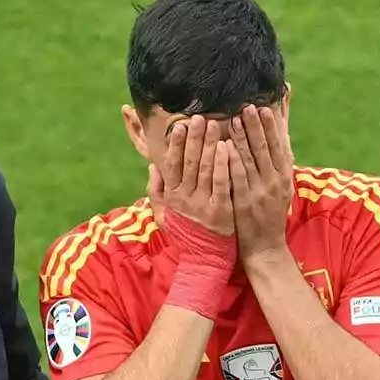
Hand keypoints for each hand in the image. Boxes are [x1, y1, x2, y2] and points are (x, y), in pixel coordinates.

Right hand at [152, 117, 233, 236]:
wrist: (203, 262)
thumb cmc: (185, 237)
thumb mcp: (163, 216)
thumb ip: (156, 192)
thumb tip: (152, 167)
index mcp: (172, 197)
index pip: (172, 164)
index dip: (176, 144)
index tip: (180, 125)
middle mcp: (185, 198)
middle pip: (189, 161)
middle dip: (194, 137)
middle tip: (200, 116)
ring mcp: (203, 204)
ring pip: (206, 168)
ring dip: (209, 144)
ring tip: (215, 124)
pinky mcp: (221, 210)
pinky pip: (221, 183)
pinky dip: (223, 164)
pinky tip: (226, 147)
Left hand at [226, 104, 293, 263]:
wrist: (266, 247)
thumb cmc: (271, 213)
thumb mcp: (281, 186)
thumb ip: (277, 162)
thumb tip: (278, 137)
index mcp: (285, 175)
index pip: (280, 145)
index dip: (274, 125)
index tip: (266, 106)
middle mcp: (276, 181)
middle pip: (267, 148)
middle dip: (257, 125)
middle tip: (248, 105)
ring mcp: (261, 191)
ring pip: (252, 159)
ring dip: (243, 137)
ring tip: (233, 118)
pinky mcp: (245, 202)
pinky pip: (238, 178)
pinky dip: (233, 161)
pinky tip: (226, 147)